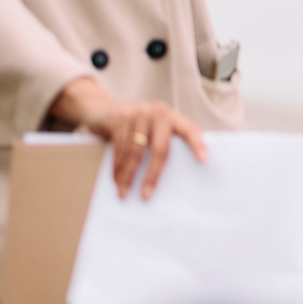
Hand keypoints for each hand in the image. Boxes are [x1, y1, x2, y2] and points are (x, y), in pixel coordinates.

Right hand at [49, 76, 207, 198]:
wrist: (98, 108)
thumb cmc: (130, 127)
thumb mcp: (148, 130)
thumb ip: (160, 142)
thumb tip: (172, 179)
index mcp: (171, 117)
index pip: (189, 130)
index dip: (197, 144)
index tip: (204, 160)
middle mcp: (158, 112)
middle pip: (160, 149)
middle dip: (152, 175)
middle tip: (146, 195)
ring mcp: (139, 113)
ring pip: (137, 152)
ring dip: (128, 175)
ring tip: (124, 192)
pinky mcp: (120, 118)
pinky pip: (120, 148)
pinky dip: (117, 167)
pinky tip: (116, 179)